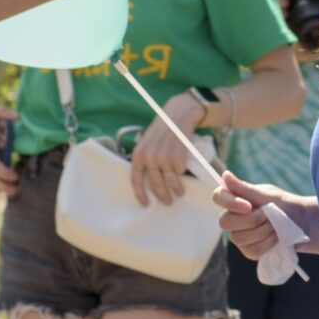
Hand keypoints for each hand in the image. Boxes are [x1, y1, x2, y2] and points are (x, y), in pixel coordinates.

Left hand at [127, 91, 206, 206]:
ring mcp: (163, 157)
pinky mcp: (178, 157)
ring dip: (176, 190)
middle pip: (155, 184)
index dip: (140, 194)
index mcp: (138, 154)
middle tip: (167, 202)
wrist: (178, 115)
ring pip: (170, 181)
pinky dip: (182, 173)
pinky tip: (183, 171)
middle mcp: (149, 157)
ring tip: (180, 193)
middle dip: (162, 196)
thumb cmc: (163, 129)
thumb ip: (146, 159)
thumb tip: (149, 180)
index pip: (136, 179)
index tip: (145, 204)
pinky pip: (180, 172)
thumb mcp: (148, 142)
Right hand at [217, 170, 318, 256]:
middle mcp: (234, 217)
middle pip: (224, 222)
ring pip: (238, 239)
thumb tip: (225, 175)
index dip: (230, 203)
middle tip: (269, 216)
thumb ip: (244, 189)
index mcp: (236, 198)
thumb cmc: (286, 205)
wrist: (304, 224)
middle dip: (251, 220)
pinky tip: (276, 238)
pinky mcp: (249, 250)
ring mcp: (240, 235)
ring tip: (275, 226)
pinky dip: (267, 244)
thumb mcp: (268, 195)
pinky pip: (251, 251)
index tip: (249, 206)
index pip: (218, 197)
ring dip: (262, 232)